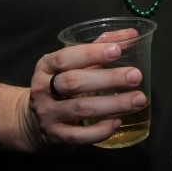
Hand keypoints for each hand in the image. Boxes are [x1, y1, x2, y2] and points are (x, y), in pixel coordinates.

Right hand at [20, 31, 146, 149]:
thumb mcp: (72, 64)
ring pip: (81, 109)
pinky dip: (100, 130)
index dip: (91, 53)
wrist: (33, 122)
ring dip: (113, 104)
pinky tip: (117, 122)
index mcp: (46, 66)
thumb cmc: (60, 85)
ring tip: (139, 99)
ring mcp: (48, 114)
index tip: (116, 50)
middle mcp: (43, 89)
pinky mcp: (56, 136)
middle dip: (108, 79)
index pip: (66, 57)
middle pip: (75, 82)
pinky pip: (79, 136)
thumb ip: (99, 48)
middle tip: (135, 76)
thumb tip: (132, 34)